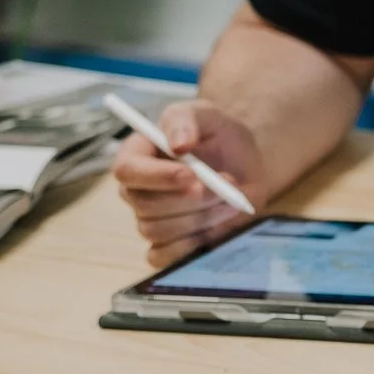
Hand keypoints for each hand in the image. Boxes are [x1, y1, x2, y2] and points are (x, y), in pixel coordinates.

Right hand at [112, 99, 264, 267]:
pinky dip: (193, 246)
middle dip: (193, 199)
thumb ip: (187, 120)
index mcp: (136, 156)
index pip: (127, 171)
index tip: (191, 174)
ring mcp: (150, 221)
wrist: (245, 166)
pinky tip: (218, 228)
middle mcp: (137, 191)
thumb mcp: (207, 115)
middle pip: (146, 206)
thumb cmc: (219, 137)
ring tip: (232, 200)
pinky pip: (164, 258)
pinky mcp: (167, 246)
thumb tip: (177, 143)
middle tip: (228, 185)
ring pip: (160, 232)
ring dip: (202, 218)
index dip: (157, 176)